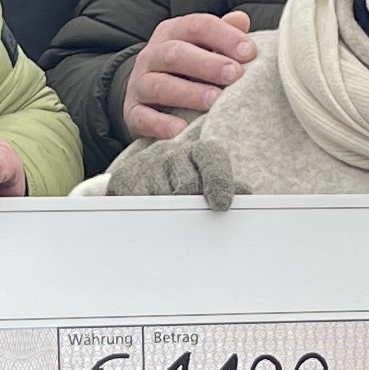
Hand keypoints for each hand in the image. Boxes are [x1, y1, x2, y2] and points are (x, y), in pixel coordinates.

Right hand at [106, 136, 236, 212]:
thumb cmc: (180, 184)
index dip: (218, 179)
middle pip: (188, 183)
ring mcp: (146, 164)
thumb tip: (244, 191)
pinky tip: (151, 216)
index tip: (221, 204)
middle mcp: (170, 152)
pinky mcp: (123, 180)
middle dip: (192, 204)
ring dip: (170, 214)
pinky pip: (139, 203)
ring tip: (170, 216)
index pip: (211, 155)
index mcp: (196, 152)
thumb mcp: (204, 182)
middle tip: (191, 216)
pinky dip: (147, 217)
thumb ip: (225, 186)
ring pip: (163, 197)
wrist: (137, 180)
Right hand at [123, 12, 254, 140]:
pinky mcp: (133, 112)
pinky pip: (142, 117)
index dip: (224, 36)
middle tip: (235, 75)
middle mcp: (152, 55)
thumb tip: (241, 20)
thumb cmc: (186, 69)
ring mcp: (140, 84)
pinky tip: (181, 130)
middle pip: (177, 54)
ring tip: (214, 101)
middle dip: (208, 64)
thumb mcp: (202, 47)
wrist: (146, 96)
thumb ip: (221, 34)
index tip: (249, 52)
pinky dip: (160, 124)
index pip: (197, 26)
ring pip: (160, 85)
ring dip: (189, 93)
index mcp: (172, 32)